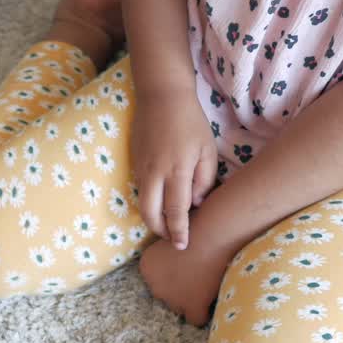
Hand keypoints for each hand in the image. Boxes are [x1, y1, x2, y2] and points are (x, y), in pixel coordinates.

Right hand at [129, 84, 217, 250]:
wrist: (161, 97)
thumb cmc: (190, 122)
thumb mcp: (207, 149)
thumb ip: (204, 178)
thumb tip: (196, 202)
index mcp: (176, 170)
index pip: (176, 211)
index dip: (179, 231)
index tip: (183, 246)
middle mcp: (155, 173)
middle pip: (151, 213)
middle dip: (160, 231)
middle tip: (172, 239)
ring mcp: (141, 168)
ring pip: (142, 203)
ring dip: (153, 218)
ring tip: (166, 224)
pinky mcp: (134, 162)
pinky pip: (141, 189)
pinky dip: (149, 201)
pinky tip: (160, 202)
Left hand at [137, 225, 233, 327]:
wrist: (212, 237)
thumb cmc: (195, 231)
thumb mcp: (171, 239)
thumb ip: (168, 254)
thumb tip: (175, 264)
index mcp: (146, 267)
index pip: (156, 280)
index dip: (172, 274)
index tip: (185, 265)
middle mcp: (155, 286)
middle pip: (167, 295)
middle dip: (180, 289)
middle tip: (197, 275)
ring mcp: (173, 298)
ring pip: (180, 308)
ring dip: (191, 300)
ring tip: (206, 285)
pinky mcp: (191, 306)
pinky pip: (195, 319)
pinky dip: (203, 313)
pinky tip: (210, 302)